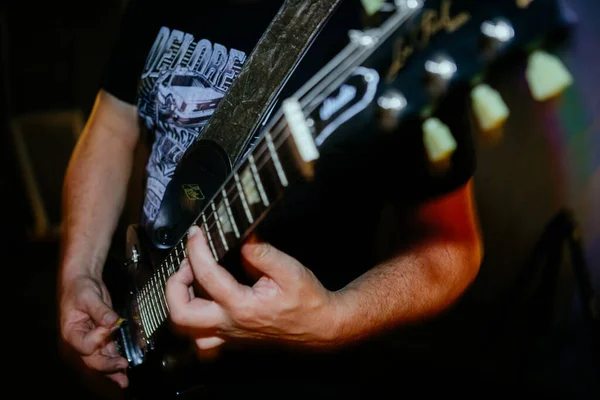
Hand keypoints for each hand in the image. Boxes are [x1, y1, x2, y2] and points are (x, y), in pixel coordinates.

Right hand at [58, 274, 128, 387]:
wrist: (82, 283)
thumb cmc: (80, 289)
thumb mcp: (89, 296)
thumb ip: (101, 311)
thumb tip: (113, 321)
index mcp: (70, 333)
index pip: (86, 345)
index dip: (99, 338)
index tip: (111, 326)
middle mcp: (77, 342)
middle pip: (92, 361)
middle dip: (107, 368)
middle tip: (122, 370)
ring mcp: (88, 343)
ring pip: (100, 362)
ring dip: (112, 372)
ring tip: (123, 381)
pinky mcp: (100, 340)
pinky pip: (107, 355)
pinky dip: (114, 362)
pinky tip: (123, 370)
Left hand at [165, 225, 339, 351]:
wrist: (320, 327)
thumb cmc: (307, 300)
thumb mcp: (289, 270)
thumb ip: (261, 253)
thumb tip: (240, 239)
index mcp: (242, 306)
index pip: (206, 275)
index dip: (196, 250)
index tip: (196, 234)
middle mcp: (230, 324)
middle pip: (180, 314)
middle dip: (176, 284)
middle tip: (188, 264)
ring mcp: (229, 336)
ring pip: (187, 331)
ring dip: (181, 304)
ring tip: (192, 283)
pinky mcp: (232, 340)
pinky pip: (201, 341)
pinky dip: (194, 323)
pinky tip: (203, 304)